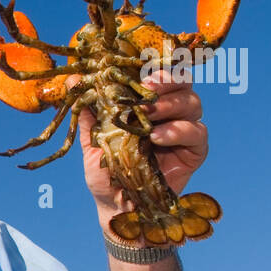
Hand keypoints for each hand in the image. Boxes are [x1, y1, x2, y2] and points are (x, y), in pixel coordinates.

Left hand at [76, 68, 208, 221]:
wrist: (116, 205)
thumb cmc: (106, 170)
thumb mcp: (93, 139)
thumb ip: (88, 110)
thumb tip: (72, 78)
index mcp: (147, 103)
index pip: (159, 74)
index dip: (155, 66)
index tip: (140, 68)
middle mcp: (169, 111)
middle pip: (183, 82)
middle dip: (166, 81)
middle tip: (147, 88)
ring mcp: (184, 129)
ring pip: (192, 103)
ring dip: (170, 105)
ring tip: (148, 116)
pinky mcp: (195, 150)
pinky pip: (197, 133)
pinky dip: (179, 131)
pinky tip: (157, 137)